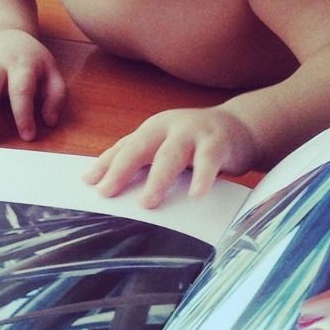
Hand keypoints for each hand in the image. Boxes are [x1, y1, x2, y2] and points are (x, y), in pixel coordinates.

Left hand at [85, 107, 257, 207]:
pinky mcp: (217, 142)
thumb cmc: (197, 143)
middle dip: (121, 169)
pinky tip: (196, 195)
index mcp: (152, 130)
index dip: (105, 164)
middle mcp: (169, 127)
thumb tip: (106, 185)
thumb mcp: (166, 147)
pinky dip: (202, 178)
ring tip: (147, 202)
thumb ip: (142, 162)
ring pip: (171, 155)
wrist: (241, 127)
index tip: (88, 184)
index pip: (124, 147)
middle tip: (106, 192)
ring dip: (158, 179)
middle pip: (140, 147)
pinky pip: (208, 161)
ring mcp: (193, 132)